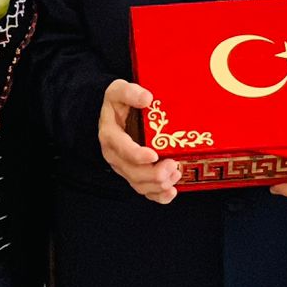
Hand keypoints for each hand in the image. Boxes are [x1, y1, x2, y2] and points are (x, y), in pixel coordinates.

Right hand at [99, 77, 180, 204]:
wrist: (113, 114)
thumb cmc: (118, 103)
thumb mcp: (119, 90)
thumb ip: (130, 92)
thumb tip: (147, 98)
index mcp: (110, 135)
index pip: (121, 148)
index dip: (137, 155)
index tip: (154, 155)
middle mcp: (115, 156)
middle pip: (133, 172)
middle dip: (154, 174)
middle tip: (173, 165)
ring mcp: (124, 167)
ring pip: (139, 185)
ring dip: (159, 185)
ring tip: (176, 173)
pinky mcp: (134, 175)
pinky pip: (144, 191)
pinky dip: (158, 196)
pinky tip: (171, 192)